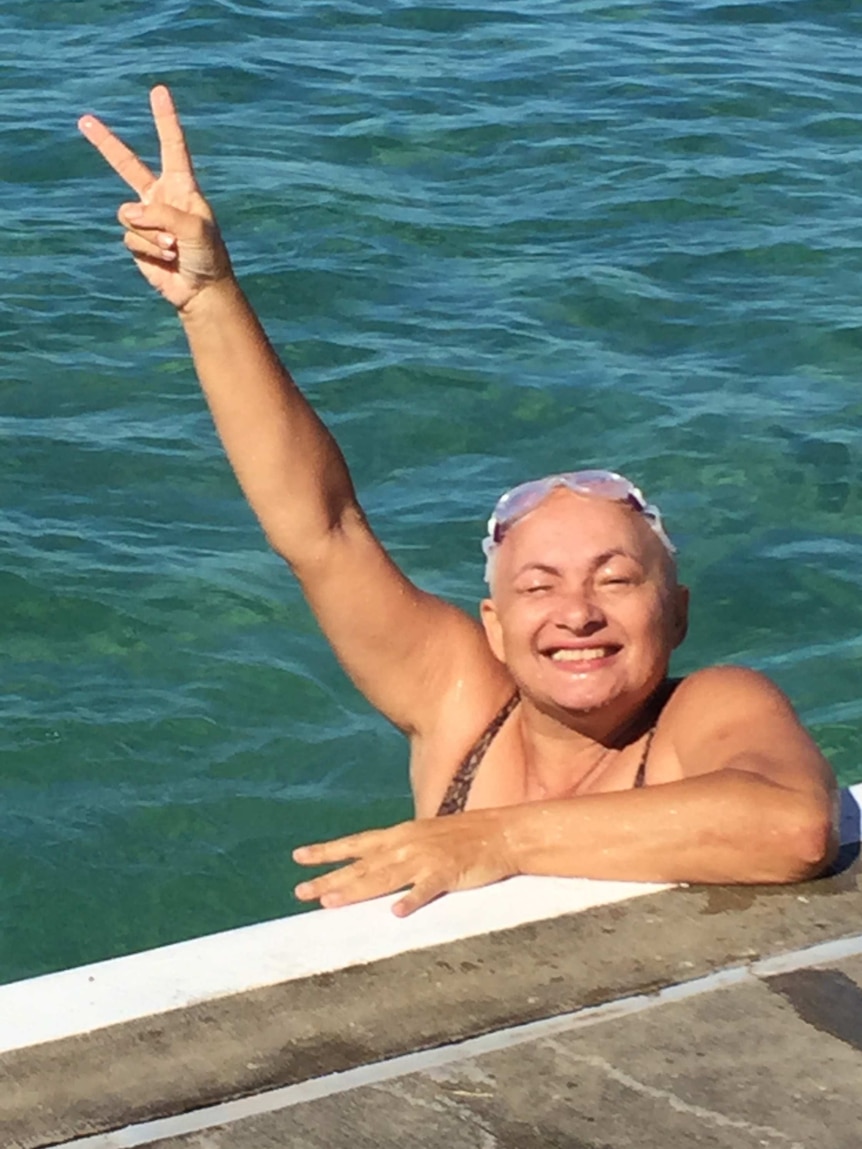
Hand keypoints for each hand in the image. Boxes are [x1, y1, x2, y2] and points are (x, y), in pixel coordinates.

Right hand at [78, 85, 231, 309]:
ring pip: (129, 215)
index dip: (165, 119)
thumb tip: (129, 213)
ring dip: (151, 235)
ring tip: (174, 248)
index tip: (159, 92)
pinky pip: (130, 238)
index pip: (172, 147)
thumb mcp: (195, 229)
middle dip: (106, 144)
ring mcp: (147, 219)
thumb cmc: (208, 256)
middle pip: (127, 165)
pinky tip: (166, 259)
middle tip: (84, 121)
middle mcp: (161, 198)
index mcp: (182, 187)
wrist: (201, 290)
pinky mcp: (137, 240)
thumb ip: (162, 215)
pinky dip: (148, 250)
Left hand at [293, 811, 518, 916]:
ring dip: (356, 891)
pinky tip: (396, 914)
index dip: (327, 851)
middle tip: (300, 892)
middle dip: (330, 879)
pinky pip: (427, 890)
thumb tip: (374, 864)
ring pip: (384, 878)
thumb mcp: (424, 837)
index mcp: (400, 835)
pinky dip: (411, 901)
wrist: (501, 832)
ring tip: (331, 903)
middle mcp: (406, 845)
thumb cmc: (464, 836)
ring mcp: (426, 859)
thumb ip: (399, 851)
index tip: (298, 857)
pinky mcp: (448, 874)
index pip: (356, 844)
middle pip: (362, 865)